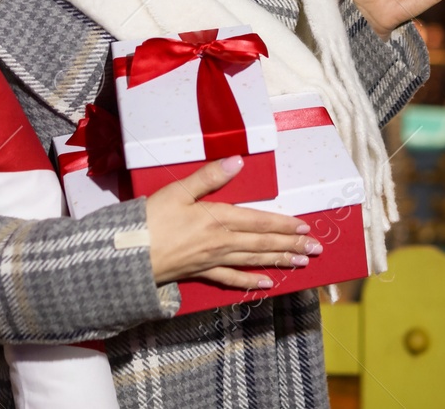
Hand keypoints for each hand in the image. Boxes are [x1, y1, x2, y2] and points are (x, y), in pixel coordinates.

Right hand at [145, 155, 322, 288]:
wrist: (128, 256)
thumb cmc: (150, 220)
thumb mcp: (179, 190)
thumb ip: (210, 177)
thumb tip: (237, 160)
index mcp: (218, 218)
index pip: (260, 221)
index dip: (284, 224)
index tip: (305, 226)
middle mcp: (222, 241)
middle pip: (263, 242)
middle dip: (291, 244)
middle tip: (316, 248)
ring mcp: (214, 259)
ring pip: (254, 260)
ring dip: (280, 260)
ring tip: (301, 262)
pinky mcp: (202, 272)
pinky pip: (232, 279)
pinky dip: (251, 281)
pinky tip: (267, 284)